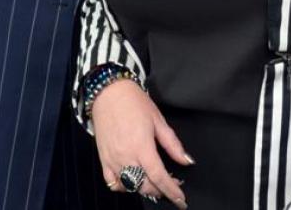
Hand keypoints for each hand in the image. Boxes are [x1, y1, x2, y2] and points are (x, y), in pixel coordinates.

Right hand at [92, 80, 190, 207]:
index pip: (159, 177)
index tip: (181, 199)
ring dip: (145, 188)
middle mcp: (126, 157)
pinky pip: (113, 183)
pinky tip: (133, 181)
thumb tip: (186, 160)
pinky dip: (124, 187)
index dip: (172, 191)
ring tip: (155, 182)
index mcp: (142, 147)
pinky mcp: (104, 160)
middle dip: (161, 190)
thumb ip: (173, 144)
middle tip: (172, 184)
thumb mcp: (158, 120)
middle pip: (145, 185)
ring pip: (130, 186)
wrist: (109, 92)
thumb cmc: (134, 103)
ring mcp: (113, 160)